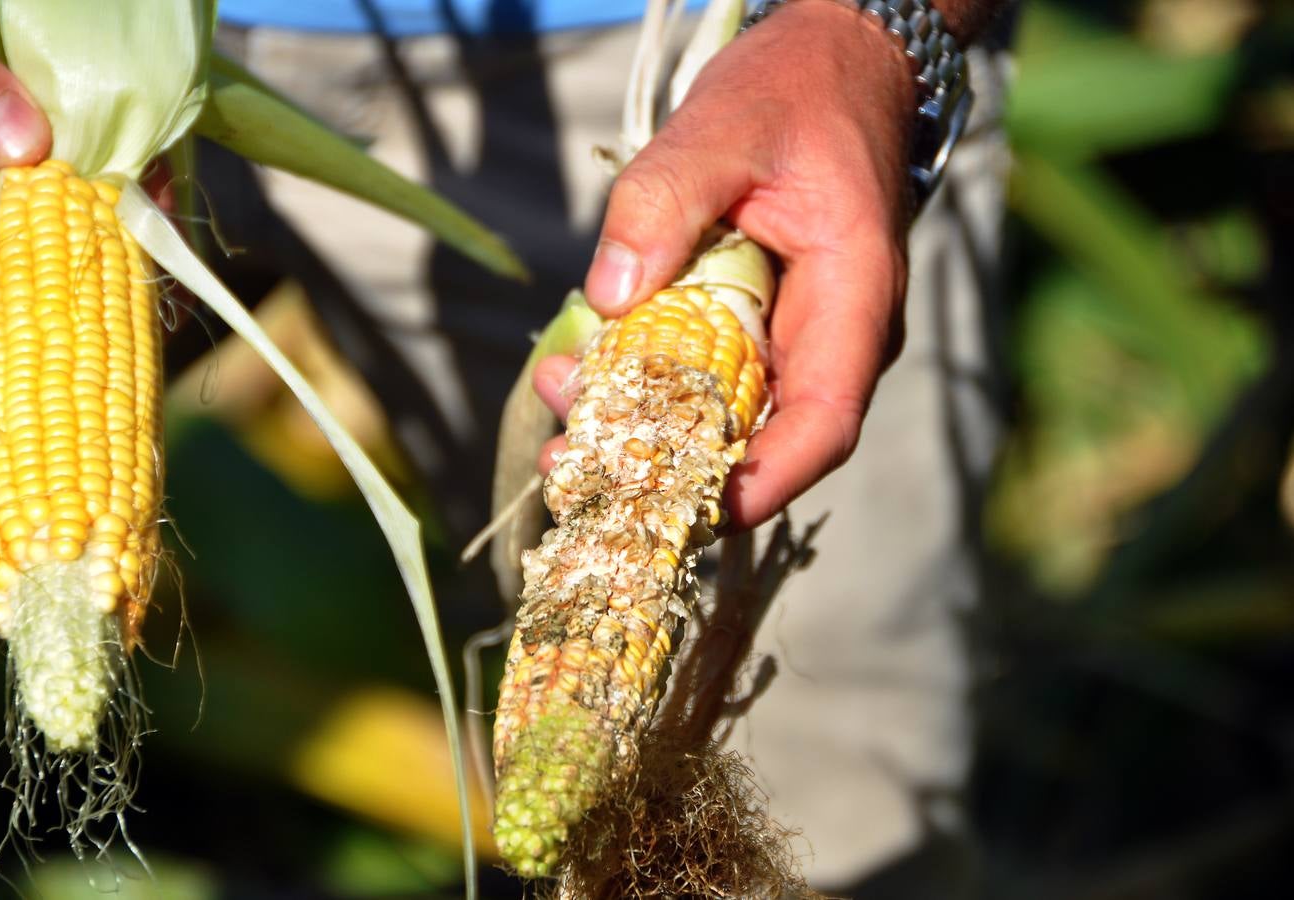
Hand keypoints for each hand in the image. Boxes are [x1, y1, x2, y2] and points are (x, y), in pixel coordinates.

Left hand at [536, 0, 913, 528]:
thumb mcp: (726, 127)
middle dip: (671, 465)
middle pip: (764, 437)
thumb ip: (667, 200)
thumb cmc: (795, 92)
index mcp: (852, 298)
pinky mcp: (758, 328)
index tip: (687, 506)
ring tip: (560, 406)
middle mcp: (831, 337)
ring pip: (728, 414)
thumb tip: (609, 301)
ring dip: (645, 427)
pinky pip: (707, 378)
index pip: (824, 422)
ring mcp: (795, 337)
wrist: (831, 67)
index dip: (763, 480)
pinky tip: (581, 371)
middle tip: (575, 458)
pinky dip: (647, 387)